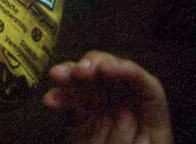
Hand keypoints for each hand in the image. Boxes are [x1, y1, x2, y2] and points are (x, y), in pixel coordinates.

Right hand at [43, 51, 172, 143]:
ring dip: (72, 75)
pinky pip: (73, 105)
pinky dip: (61, 99)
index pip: (146, 87)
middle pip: (117, 79)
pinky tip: (49, 101)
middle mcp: (129, 116)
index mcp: (153, 128)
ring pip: (91, 86)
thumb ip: (127, 142)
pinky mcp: (84, 126)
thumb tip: (124, 115)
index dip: (128, 71)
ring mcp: (105, 119)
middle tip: (80, 70)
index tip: (106, 69)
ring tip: (57, 74)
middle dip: (96, 66)